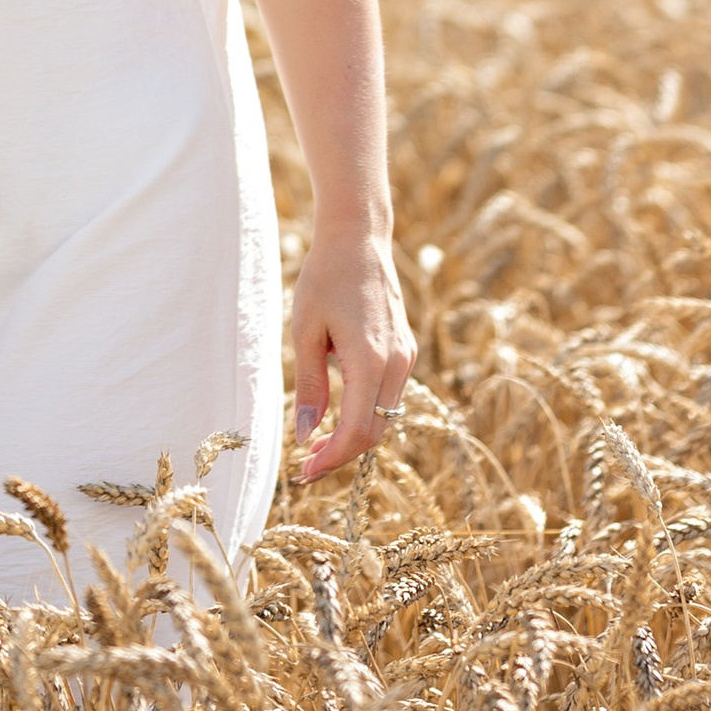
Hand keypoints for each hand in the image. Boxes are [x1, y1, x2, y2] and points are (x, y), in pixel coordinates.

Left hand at [290, 219, 416, 482]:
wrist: (358, 238)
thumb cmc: (324, 278)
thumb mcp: (305, 331)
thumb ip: (309, 386)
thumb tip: (306, 434)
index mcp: (371, 361)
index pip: (357, 432)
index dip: (331, 459)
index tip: (304, 472)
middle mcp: (397, 364)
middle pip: (375, 432)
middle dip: (341, 454)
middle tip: (306, 464)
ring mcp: (406, 357)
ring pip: (386, 418)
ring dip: (354, 437)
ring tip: (317, 444)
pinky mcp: (405, 350)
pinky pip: (389, 396)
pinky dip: (366, 414)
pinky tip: (338, 413)